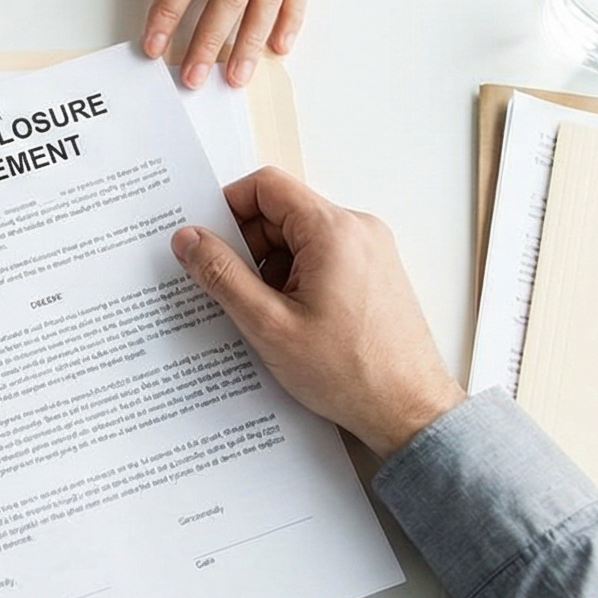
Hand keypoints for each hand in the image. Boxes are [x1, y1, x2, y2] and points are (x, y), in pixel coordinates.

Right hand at [169, 168, 460, 456]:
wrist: (409, 411)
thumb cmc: (349, 373)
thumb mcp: (269, 325)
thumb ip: (222, 275)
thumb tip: (188, 239)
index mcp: (333, 230)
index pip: (267, 186)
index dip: (228, 208)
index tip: (207, 242)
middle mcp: (358, 230)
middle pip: (283, 213)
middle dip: (249, 247)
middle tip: (232, 292)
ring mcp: (371, 251)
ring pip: (301, 239)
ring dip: (273, 268)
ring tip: (268, 317)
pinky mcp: (375, 272)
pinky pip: (323, 258)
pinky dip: (298, 280)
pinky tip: (291, 321)